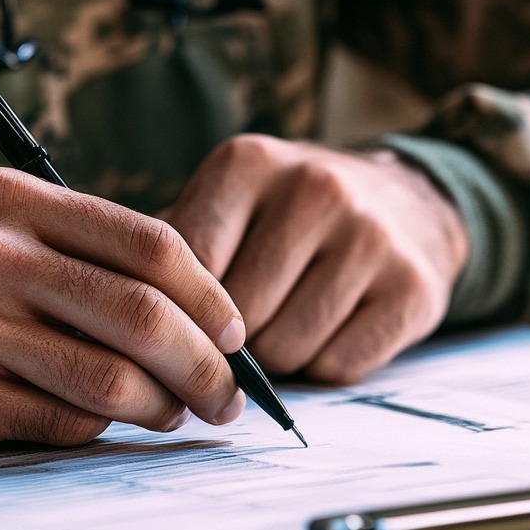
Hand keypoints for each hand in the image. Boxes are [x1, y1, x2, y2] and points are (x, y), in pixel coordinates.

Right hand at [0, 167, 246, 448]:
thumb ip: (84, 250)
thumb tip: (200, 311)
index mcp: (14, 200)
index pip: (149, 243)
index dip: (211, 294)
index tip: (235, 333)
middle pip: (140, 315)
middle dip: (204, 365)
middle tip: (226, 396)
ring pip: (109, 378)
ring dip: (162, 407)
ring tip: (175, 414)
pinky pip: (61, 420)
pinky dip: (100, 427)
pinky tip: (107, 423)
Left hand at [164, 134, 468, 383]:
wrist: (410, 203)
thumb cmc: (293, 215)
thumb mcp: (231, 200)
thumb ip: (172, 247)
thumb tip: (117, 315)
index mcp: (251, 162)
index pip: (186, 264)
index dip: (180, 308)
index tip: (186, 320)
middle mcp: (316, 189)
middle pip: (238, 317)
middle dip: (233, 340)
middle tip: (247, 327)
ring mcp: (371, 238)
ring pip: (287, 349)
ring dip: (280, 357)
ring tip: (291, 321)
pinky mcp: (413, 288)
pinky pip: (340, 367)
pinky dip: (327, 365)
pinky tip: (335, 328)